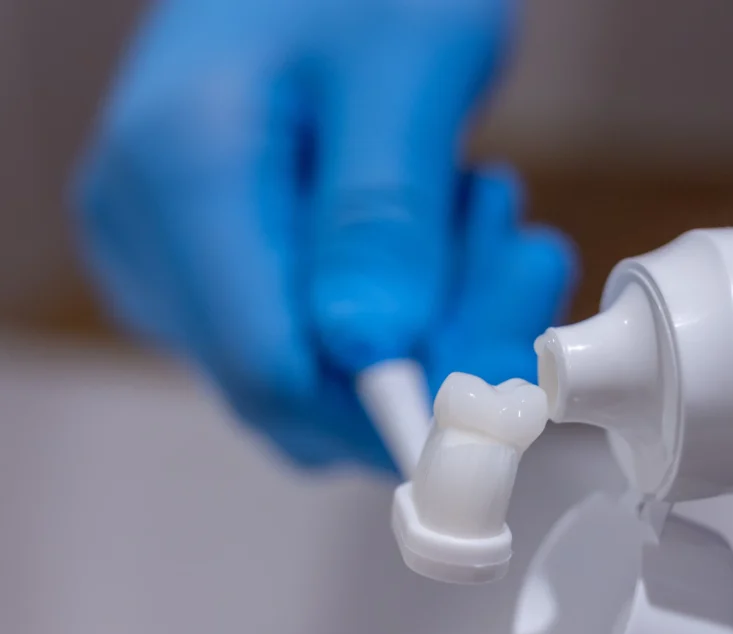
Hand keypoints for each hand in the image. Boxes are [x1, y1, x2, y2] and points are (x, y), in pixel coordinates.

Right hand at [73, 0, 573, 469]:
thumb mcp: (407, 62)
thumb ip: (385, 212)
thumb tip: (375, 354)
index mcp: (181, 173)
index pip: (274, 371)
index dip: (396, 412)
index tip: (505, 389)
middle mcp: (151, 238)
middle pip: (297, 391)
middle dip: (435, 360)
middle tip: (521, 267)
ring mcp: (175, 264)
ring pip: (315, 381)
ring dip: (427, 333)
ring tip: (480, 219)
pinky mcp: (212, 276)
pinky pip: (312, 350)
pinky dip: (398, 321)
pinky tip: (438, 240)